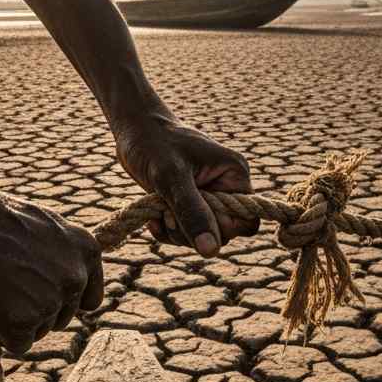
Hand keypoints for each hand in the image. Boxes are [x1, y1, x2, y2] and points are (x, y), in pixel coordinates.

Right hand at [0, 187, 103, 353]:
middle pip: (61, 317)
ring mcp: (51, 300)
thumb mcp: (41, 226)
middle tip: (3, 282)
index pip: (89, 299)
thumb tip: (59, 285)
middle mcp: (76, 277)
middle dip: (35, 308)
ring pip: (39, 331)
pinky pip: (18, 345)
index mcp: (86, 250)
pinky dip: (1, 333)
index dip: (61, 300)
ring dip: (16, 319)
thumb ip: (59, 256)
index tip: (40, 294)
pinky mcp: (23, 321)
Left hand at [114, 112, 257, 253]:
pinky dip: (166, 230)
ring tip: (159, 209)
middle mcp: (224, 189)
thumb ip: (193, 213)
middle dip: (193, 230)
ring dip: (177, 231)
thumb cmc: (155, 145)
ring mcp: (205, 199)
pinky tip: (153, 216)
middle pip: (223, 234)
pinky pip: (183, 234)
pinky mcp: (186, 206)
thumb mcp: (172, 178)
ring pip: (201, 237)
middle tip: (170, 213)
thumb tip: (211, 251)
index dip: (225, 228)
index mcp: (234, 175)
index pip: (247, 221)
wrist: (133, 131)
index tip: (198, 215)